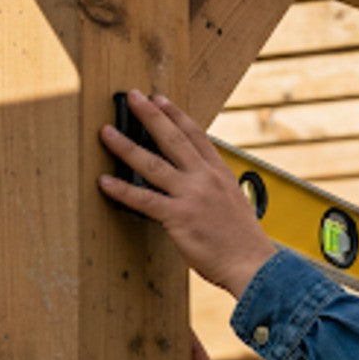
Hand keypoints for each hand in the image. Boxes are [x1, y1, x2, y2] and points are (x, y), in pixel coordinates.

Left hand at [98, 89, 276, 297]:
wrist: (253, 264)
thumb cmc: (243, 241)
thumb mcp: (233, 204)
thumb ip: (213, 191)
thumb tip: (193, 188)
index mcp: (220, 174)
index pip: (196, 135)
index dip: (176, 114)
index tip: (161, 100)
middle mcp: (206, 178)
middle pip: (173, 138)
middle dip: (150, 114)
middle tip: (133, 96)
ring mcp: (192, 195)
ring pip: (152, 164)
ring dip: (126, 146)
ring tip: (106, 132)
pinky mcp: (179, 217)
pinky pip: (144, 200)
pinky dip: (122, 190)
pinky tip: (105, 182)